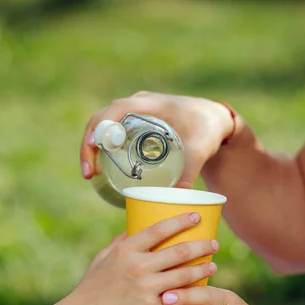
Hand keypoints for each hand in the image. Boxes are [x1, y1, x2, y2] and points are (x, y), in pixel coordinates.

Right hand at [65, 213, 218, 304]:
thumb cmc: (89, 289)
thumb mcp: (102, 259)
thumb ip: (120, 243)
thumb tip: (136, 228)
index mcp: (126, 250)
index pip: (159, 229)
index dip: (182, 221)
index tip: (197, 217)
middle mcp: (137, 266)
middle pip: (179, 251)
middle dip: (201, 246)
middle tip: (214, 244)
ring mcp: (145, 288)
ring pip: (184, 275)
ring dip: (203, 270)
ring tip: (213, 266)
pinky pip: (178, 303)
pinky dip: (193, 300)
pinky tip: (204, 297)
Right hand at [80, 91, 233, 188]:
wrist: (215, 121)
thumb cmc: (207, 130)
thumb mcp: (198, 151)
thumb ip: (189, 174)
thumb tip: (177, 199)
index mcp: (148, 105)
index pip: (114, 112)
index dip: (99, 129)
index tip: (93, 151)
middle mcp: (137, 105)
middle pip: (102, 120)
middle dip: (90, 145)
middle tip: (89, 173)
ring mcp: (135, 113)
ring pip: (104, 126)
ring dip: (93, 147)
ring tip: (91, 174)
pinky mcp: (136, 124)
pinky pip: (112, 132)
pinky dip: (103, 148)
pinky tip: (101, 168)